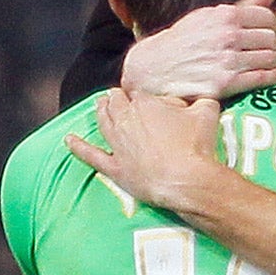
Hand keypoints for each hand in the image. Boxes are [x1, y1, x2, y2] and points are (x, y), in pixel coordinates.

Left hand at [66, 88, 224, 213]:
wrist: (188, 180)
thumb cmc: (197, 146)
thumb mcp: (206, 113)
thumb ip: (201, 100)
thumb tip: (199, 98)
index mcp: (145, 104)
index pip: (139, 94)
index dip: (144, 98)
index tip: (150, 103)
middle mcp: (126, 120)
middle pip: (116, 103)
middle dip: (116, 98)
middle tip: (117, 97)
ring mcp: (118, 144)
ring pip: (103, 122)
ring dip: (100, 112)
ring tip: (100, 106)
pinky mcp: (115, 167)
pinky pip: (91, 155)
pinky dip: (78, 147)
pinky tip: (69, 140)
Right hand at [120, 0, 275, 99]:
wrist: (157, 67)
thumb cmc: (185, 40)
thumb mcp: (211, 14)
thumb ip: (248, 0)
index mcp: (225, 15)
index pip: (267, 17)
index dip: (272, 26)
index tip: (272, 33)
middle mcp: (228, 35)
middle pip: (270, 38)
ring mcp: (227, 60)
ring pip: (270, 58)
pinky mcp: (226, 83)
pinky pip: (262, 77)